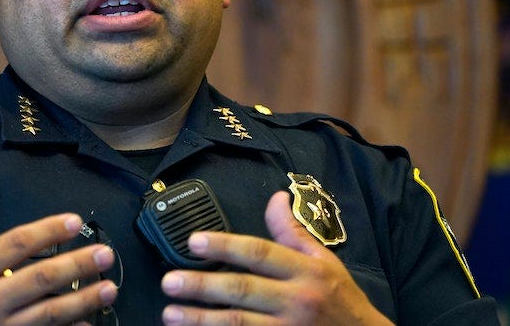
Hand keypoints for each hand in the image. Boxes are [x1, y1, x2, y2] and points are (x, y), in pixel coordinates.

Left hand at [159, 191, 392, 324]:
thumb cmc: (340, 298)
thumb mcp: (323, 260)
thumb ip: (292, 232)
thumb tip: (276, 197)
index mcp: (304, 271)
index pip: (259, 253)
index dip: (225, 246)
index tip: (193, 241)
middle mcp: (296, 301)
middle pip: (242, 290)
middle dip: (202, 286)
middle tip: (169, 281)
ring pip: (238, 324)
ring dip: (201, 319)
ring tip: (170, 313)